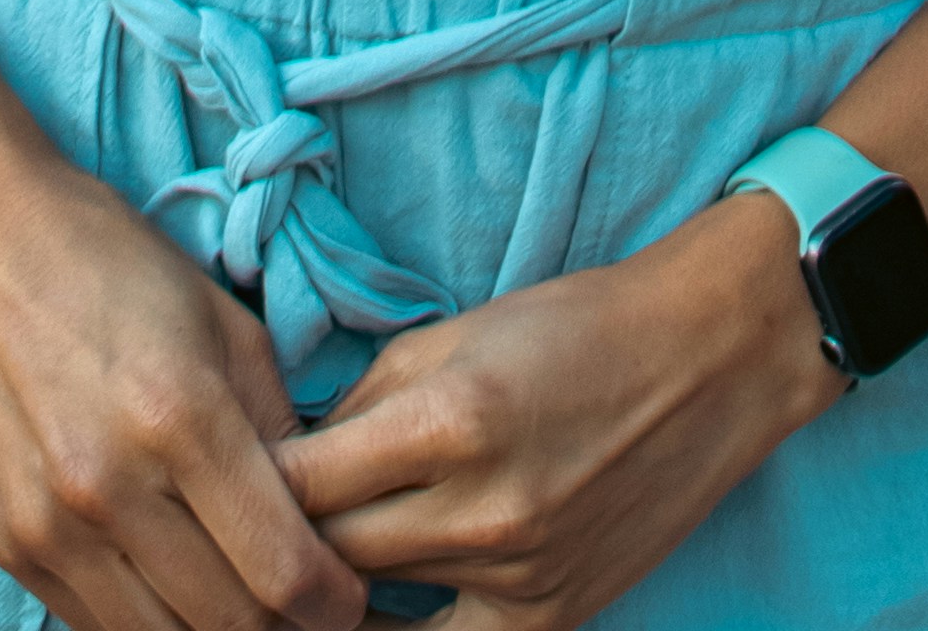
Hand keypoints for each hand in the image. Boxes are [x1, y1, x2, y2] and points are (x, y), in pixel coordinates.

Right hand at [0, 133, 371, 630]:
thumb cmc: (105, 261)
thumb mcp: (220, 316)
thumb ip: (275, 423)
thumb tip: (316, 514)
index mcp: (179, 415)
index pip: (281, 570)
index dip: (332, 600)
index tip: (346, 594)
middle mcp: (108, 486)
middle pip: (229, 623)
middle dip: (282, 622)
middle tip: (300, 595)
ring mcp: (50, 527)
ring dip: (213, 627)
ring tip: (236, 586)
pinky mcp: (10, 546)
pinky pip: (97, 624)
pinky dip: (147, 617)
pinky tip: (169, 575)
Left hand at [277, 193, 839, 622]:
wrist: (704, 362)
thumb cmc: (574, 327)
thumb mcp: (453, 334)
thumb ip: (364, 401)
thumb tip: (295, 457)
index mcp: (449, 422)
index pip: (302, 486)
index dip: (251, 484)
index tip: (223, 477)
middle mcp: (483, 512)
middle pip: (332, 554)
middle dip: (286, 536)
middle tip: (254, 522)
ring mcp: (522, 576)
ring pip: (380, 604)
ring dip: (340, 579)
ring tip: (312, 556)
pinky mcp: (554, 618)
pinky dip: (405, 628)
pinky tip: (379, 607)